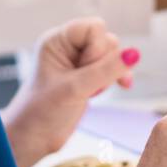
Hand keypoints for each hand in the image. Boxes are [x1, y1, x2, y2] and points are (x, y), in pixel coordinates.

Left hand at [2, 17, 137, 166]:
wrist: (33, 138)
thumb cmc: (42, 111)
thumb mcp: (75, 89)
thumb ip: (106, 70)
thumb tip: (134, 54)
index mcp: (56, 41)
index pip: (92, 27)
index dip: (97, 47)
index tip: (86, 69)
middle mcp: (68, 47)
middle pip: (105, 39)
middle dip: (105, 62)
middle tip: (87, 84)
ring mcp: (78, 62)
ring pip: (112, 54)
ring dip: (111, 72)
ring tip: (93, 91)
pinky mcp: (88, 76)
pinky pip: (113, 67)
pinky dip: (118, 76)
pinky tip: (123, 86)